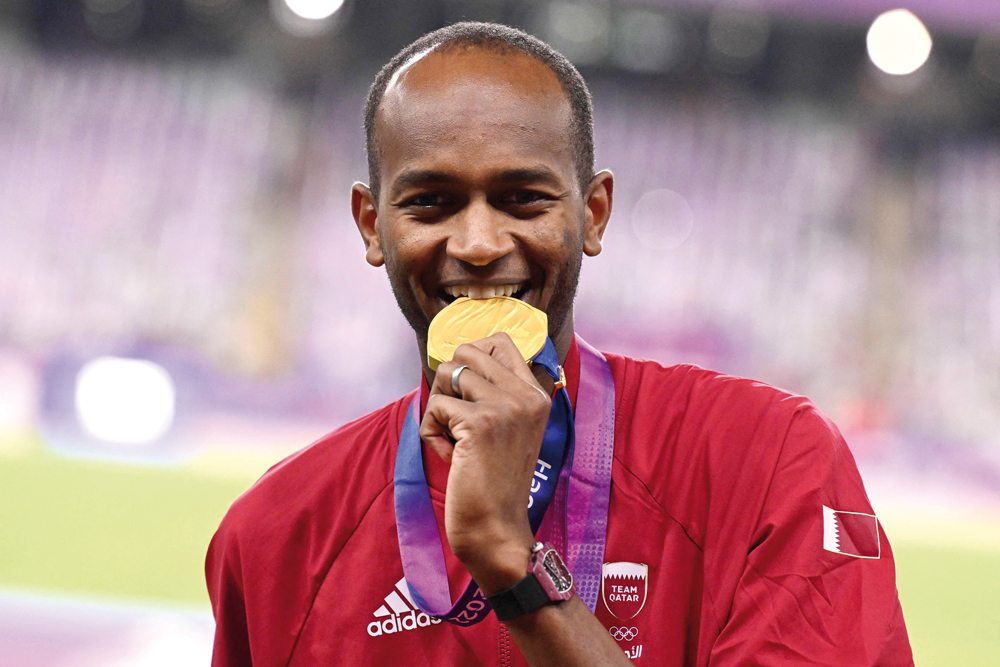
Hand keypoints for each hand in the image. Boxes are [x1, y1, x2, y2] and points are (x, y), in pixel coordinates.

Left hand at [419, 332, 551, 594]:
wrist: (496, 529)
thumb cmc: (493, 483)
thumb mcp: (508, 430)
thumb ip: (496, 394)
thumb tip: (457, 359)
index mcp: (537, 394)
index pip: (501, 341)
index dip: (472, 356)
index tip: (463, 389)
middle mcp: (527, 395)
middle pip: (468, 350)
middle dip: (448, 381)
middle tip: (454, 415)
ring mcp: (507, 407)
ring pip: (447, 374)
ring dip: (438, 407)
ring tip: (452, 439)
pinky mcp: (481, 423)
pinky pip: (436, 406)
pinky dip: (431, 432)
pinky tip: (449, 456)